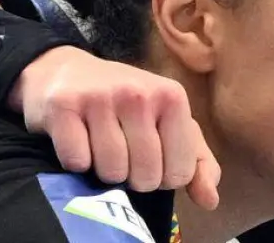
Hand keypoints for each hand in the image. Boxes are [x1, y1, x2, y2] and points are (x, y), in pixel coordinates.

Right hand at [10, 46, 220, 209]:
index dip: (162, 177)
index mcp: (173, 97)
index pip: (179, 174)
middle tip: (123, 153)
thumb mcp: (169, 123)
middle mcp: (139, 93)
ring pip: (111, 172)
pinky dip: (76, 161)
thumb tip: (210, 200)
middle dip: (133, 177)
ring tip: (101, 146)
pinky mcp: (63, 105)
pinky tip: (79, 139)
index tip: (150, 157)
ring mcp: (100, 97)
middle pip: (146, 176)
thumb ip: (196, 161)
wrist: (68, 73)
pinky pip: (77, 162)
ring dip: (104, 170)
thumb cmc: (127, 104)